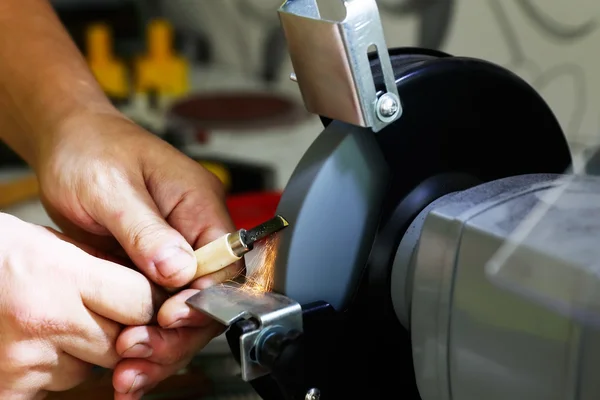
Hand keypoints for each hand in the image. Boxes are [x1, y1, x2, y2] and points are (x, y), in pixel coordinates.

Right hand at [0, 213, 162, 398]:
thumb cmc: (0, 255)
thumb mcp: (56, 245)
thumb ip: (106, 270)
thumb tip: (152, 294)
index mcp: (63, 274)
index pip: (143, 302)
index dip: (152, 303)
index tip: (148, 302)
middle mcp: (47, 319)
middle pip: (122, 341)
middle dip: (119, 331)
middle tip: (94, 312)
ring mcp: (26, 360)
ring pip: (89, 370)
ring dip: (82, 355)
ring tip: (53, 326)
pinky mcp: (8, 389)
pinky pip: (57, 391)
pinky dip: (52, 375)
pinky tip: (36, 350)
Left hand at [35, 109, 242, 395]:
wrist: (69, 145)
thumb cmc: (92, 149)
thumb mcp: (111, 187)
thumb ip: (146, 229)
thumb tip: (180, 270)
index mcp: (199, 202)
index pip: (225, 260)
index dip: (203, 296)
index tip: (169, 318)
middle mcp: (195, 230)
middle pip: (209, 294)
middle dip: (179, 331)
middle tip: (139, 353)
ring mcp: (175, 251)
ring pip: (185, 309)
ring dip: (161, 343)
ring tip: (129, 369)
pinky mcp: (152, 267)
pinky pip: (158, 308)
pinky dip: (145, 337)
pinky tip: (127, 360)